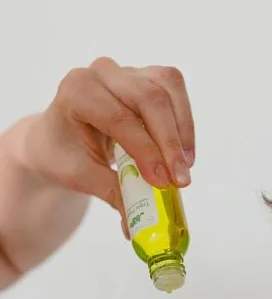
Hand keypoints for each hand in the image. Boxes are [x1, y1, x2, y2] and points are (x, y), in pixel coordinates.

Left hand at [24, 57, 194, 227]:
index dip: (145, 150)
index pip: (119, 118)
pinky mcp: (146, 77)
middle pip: (149, 98)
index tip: (162, 182)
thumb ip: (113, 195)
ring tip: (184, 168)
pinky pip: (174, 91)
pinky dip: (184, 123)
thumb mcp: (82, 178)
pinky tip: (183, 153)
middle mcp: (101, 73)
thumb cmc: (65, 155)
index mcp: (77, 91)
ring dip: (182, 131)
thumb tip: (138, 227)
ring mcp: (126, 71)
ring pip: (167, 89)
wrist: (60, 137)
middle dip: (170, 143)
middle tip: (181, 181)